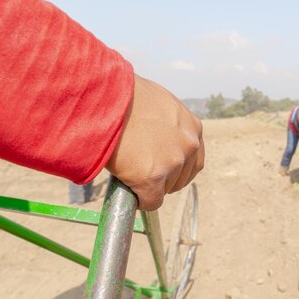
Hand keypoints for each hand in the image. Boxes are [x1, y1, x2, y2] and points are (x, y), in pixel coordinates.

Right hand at [105, 74, 204, 210]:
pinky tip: (130, 192)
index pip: (193, 158)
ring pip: (166, 189)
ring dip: (152, 187)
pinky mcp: (153, 178)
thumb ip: (168, 123)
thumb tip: (159, 137)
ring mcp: (172, 162)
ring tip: (132, 175)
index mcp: (192, 127)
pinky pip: (151, 201)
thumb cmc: (125, 96)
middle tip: (143, 171)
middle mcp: (188, 145)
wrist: (105, 99)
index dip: (175, 165)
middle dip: (165, 177)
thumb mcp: (159, 103)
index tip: (160, 165)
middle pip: (182, 176)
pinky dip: (142, 201)